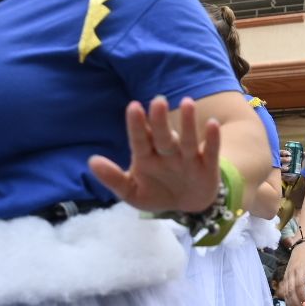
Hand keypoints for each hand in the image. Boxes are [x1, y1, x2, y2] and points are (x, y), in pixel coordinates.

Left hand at [89, 96, 221, 213]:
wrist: (187, 205)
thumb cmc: (157, 192)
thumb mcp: (131, 192)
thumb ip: (113, 178)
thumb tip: (92, 161)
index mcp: (146, 156)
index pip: (140, 139)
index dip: (137, 125)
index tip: (133, 107)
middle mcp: (167, 153)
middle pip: (162, 135)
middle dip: (160, 120)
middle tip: (158, 101)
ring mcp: (188, 158)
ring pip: (187, 139)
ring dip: (188, 123)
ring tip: (187, 103)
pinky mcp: (207, 166)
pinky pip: (211, 152)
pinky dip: (212, 139)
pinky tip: (213, 124)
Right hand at [281, 240, 304, 305]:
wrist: (301, 246)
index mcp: (300, 269)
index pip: (299, 284)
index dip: (302, 296)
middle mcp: (291, 273)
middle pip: (291, 291)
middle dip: (296, 303)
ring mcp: (286, 275)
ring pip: (286, 292)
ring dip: (291, 304)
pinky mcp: (285, 278)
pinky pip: (285, 290)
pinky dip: (288, 300)